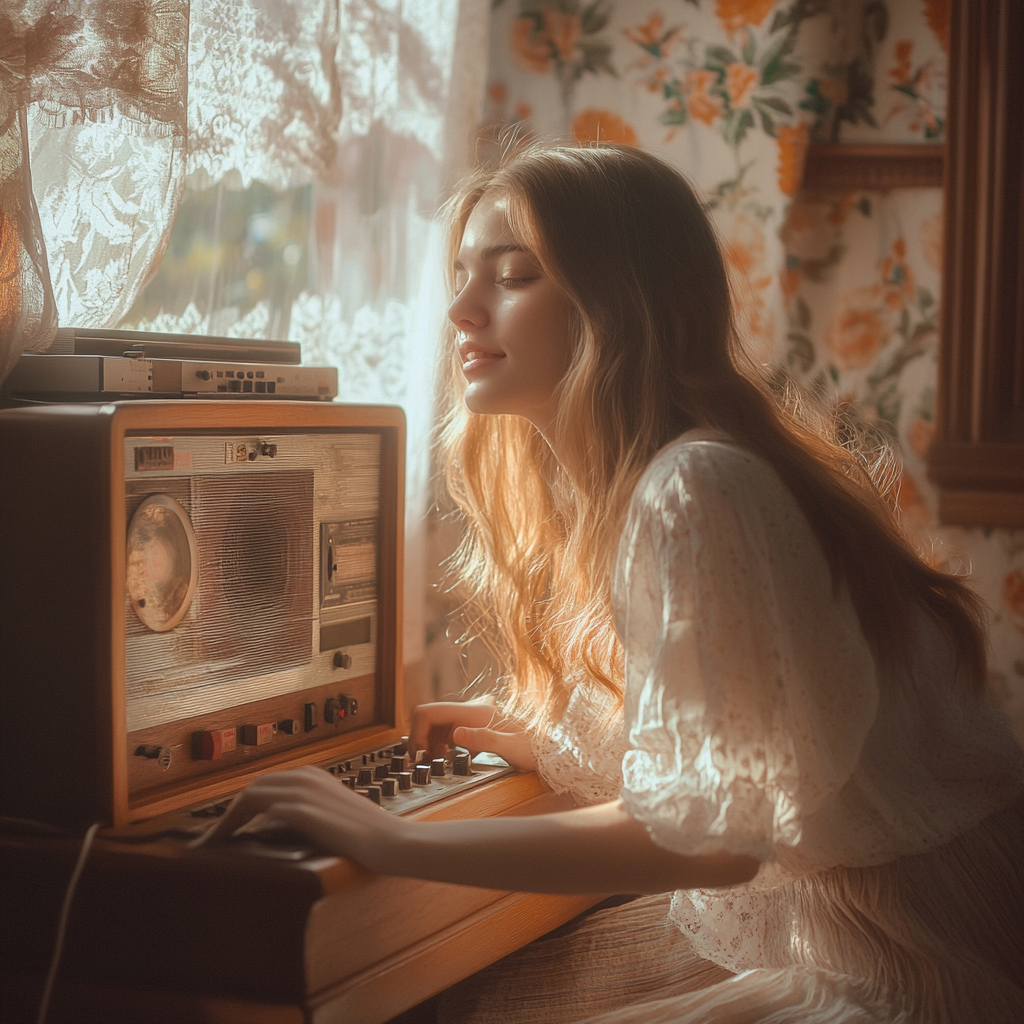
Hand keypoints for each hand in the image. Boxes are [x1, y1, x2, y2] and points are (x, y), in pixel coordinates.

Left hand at [190, 765, 402, 861]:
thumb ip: (308, 810)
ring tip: (211, 843)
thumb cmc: (364, 834)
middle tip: (211, 838)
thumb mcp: (331, 814)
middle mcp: (304, 776)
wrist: (387, 841)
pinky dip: (238, 826)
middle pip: (252, 787)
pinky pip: (259, 811)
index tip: (225, 827)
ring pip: (250, 795)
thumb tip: (279, 822)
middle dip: (228, 812)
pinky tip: (229, 844)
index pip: (265, 784)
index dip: (241, 805)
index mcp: (312, 775)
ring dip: (226, 819)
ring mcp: (302, 791)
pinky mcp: (301, 809)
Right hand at [408, 700, 536, 771]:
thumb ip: (482, 740)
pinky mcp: (475, 726)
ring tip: (437, 761)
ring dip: (431, 741)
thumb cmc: (533, 748)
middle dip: (421, 738)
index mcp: (475, 712)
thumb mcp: (509, 748)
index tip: (419, 753)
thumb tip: (456, 734)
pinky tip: (450, 757)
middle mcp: (472, 710)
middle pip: (431, 716)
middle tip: (424, 761)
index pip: (431, 712)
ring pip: (438, 724)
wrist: (549, 749)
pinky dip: (443, 743)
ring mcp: (473, 717)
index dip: (417, 731)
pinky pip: (449, 730)